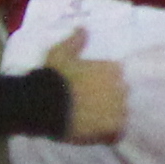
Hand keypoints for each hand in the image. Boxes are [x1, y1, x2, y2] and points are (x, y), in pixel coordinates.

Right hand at [39, 30, 128, 147]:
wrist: (43, 104)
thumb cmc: (52, 77)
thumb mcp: (60, 53)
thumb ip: (75, 41)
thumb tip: (84, 28)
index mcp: (113, 70)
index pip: (117, 76)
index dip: (105, 83)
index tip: (92, 88)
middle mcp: (121, 88)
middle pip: (121, 95)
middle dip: (109, 99)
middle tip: (91, 105)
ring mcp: (119, 109)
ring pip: (121, 114)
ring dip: (111, 117)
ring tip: (93, 121)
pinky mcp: (113, 129)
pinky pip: (117, 133)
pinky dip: (110, 134)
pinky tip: (97, 135)